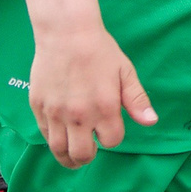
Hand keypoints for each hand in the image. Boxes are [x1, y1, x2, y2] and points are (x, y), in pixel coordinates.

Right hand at [28, 17, 157, 167]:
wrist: (66, 34)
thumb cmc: (100, 51)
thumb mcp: (125, 73)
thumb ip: (137, 100)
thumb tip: (151, 122)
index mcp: (105, 108)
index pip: (111, 141)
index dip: (112, 138)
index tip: (109, 131)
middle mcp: (79, 114)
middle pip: (82, 154)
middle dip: (87, 157)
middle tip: (88, 153)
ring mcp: (56, 112)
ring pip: (59, 149)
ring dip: (67, 158)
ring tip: (73, 158)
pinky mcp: (38, 106)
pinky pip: (44, 133)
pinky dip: (53, 140)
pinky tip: (59, 136)